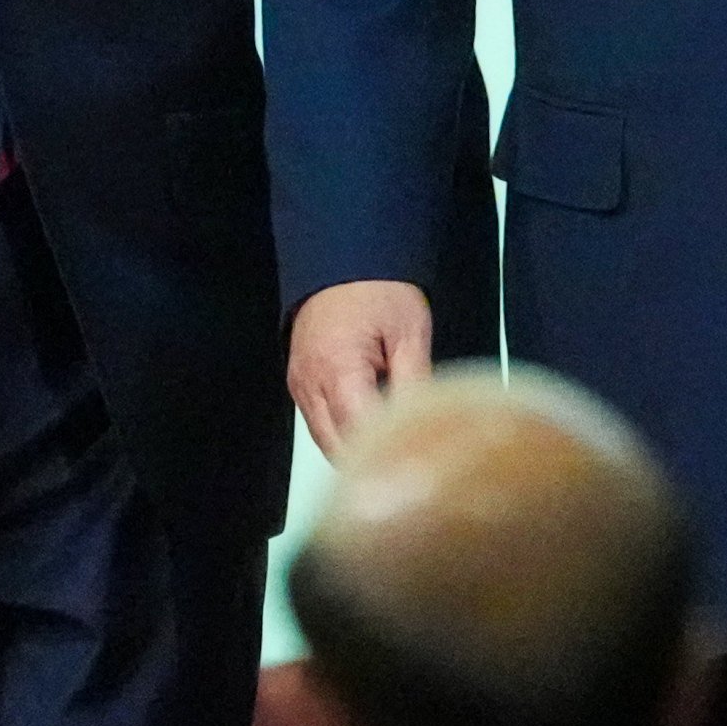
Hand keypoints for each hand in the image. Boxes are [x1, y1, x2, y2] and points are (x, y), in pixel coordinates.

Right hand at [288, 280, 433, 456]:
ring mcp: (300, 387)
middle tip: (409, 463)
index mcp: (337, 369)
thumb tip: (426, 424)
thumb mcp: (409, 332)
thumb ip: (415, 383)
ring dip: (356, 452)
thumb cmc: (375, 288)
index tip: (416, 459)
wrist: (342, 261)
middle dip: (372, 461)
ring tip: (392, 452)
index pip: (361, 433)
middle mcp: (310, 384)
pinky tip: (371, 435)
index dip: (388, 452)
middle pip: (338, 448)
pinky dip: (344, 436)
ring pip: (326, 444)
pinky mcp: (300, 386)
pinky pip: (320, 427)